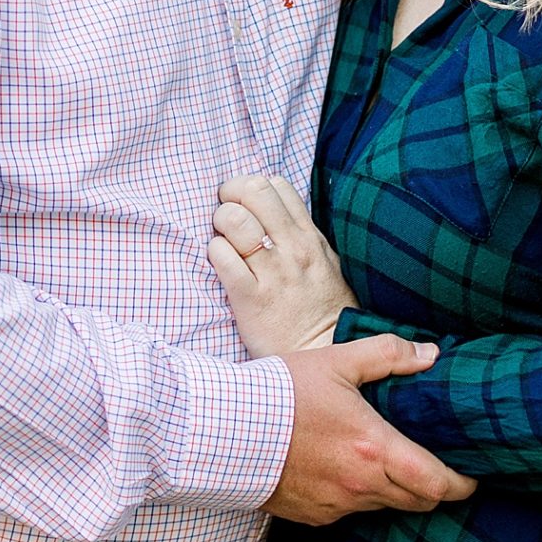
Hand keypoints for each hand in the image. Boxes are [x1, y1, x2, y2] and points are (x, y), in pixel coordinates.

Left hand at [209, 172, 357, 355]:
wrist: (325, 356)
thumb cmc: (323, 313)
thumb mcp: (326, 265)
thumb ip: (303, 237)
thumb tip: (277, 213)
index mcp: (309, 238)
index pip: (276, 186)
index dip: (251, 188)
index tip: (243, 204)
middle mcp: (293, 249)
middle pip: (253, 191)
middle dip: (230, 195)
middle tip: (224, 214)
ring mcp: (273, 273)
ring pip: (235, 219)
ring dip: (220, 223)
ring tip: (222, 239)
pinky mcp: (252, 298)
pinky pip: (223, 258)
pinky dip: (215, 253)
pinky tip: (220, 263)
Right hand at [268, 333, 475, 524]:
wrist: (221, 431)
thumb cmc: (279, 394)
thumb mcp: (336, 362)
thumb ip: (387, 355)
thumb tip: (430, 355)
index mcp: (373, 448)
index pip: (437, 483)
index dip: (462, 484)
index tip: (471, 475)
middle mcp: (360, 485)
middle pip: (418, 501)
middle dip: (433, 488)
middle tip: (435, 466)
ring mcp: (336, 505)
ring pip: (384, 506)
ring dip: (393, 489)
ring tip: (384, 461)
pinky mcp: (314, 516)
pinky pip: (349, 510)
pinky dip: (357, 494)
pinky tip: (342, 468)